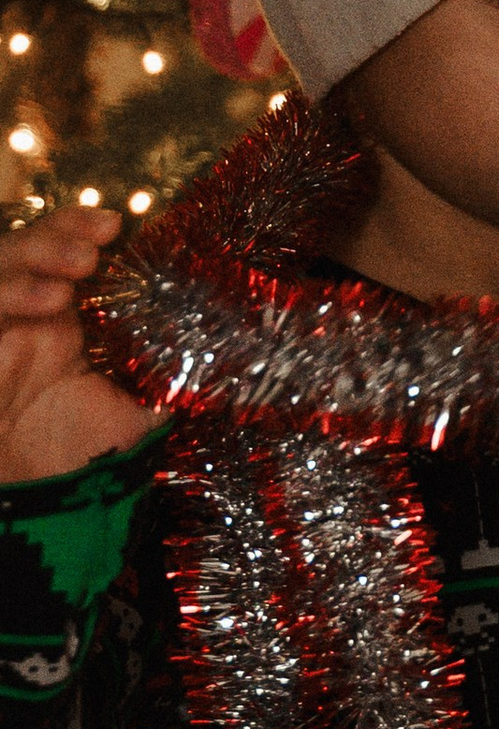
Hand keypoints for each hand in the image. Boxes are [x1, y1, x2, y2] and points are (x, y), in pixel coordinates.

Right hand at [0, 204, 157, 485]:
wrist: (45, 505)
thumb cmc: (88, 460)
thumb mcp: (145, 410)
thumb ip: (180, 377)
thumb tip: (245, 357)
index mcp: (67, 322)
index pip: (65, 252)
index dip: (81, 228)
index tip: (117, 223)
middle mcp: (27, 318)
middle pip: (29, 248)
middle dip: (61, 232)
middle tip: (99, 236)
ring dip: (37, 253)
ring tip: (80, 264)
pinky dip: (9, 293)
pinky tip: (49, 302)